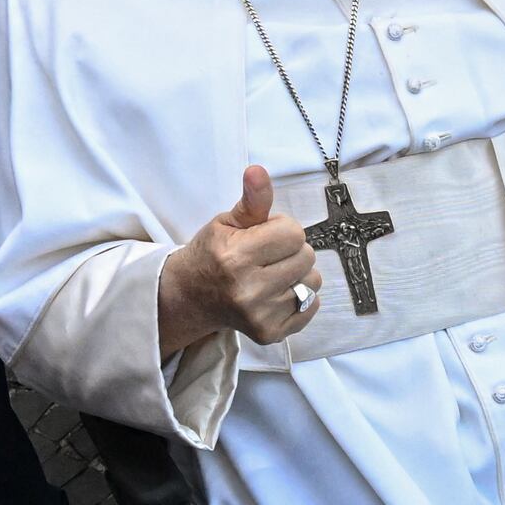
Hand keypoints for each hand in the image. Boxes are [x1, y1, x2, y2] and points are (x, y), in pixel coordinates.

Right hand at [159, 164, 319, 354]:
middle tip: (267, 256)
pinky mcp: (269, 333)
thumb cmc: (212, 253)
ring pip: (312, 282)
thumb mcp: (227, 221)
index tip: (264, 235)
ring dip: (298, 275)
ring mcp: (260, 315)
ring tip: (272, 275)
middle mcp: (248, 290)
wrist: (191, 296)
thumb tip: (258, 171)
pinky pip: (311, 306)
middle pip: (306, 256)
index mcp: (236, 256)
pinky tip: (276, 294)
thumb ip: (252, 199)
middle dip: (291, 251)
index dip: (281, 229)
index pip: (293, 233)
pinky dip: (300, 298)